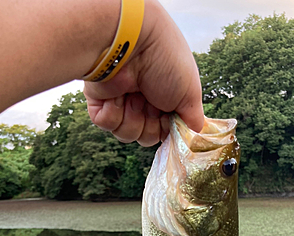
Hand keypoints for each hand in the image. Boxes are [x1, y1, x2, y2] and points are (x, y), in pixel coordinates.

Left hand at [83, 0, 203, 145]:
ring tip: (132, 98)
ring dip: (132, 120)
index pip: (166, 129)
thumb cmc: (165, 60)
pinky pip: (107, 125)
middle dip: (150, 127)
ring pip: (126, 135)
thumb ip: (193, 116)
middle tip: (149, 106)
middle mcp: (141, 100)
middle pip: (147, 136)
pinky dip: (113, 114)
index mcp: (163, 97)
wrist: (130, 42)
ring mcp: (119, 102)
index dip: (168, 129)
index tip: (168, 118)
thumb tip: (195, 131)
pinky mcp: (99, 103)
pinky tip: (116, 96)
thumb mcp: (189, 92)